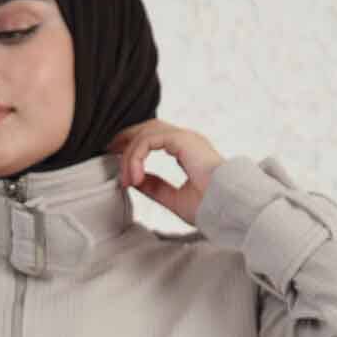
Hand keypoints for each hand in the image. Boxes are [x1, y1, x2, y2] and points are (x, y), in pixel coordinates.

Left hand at [107, 119, 226, 225]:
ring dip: (130, 154)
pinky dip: (137, 156)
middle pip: (147, 128)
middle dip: (125, 139)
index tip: (121, 168)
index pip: (153, 138)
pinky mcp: (183, 140)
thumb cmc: (210, 207)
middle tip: (108, 154)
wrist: (228, 208)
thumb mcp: (174, 199)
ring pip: (146, 133)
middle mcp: (186, 140)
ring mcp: (185, 138)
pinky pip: (150, 140)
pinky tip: (134, 177)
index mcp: (187, 151)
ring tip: (125, 179)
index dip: (133, 148)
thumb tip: (135, 181)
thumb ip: (156, 187)